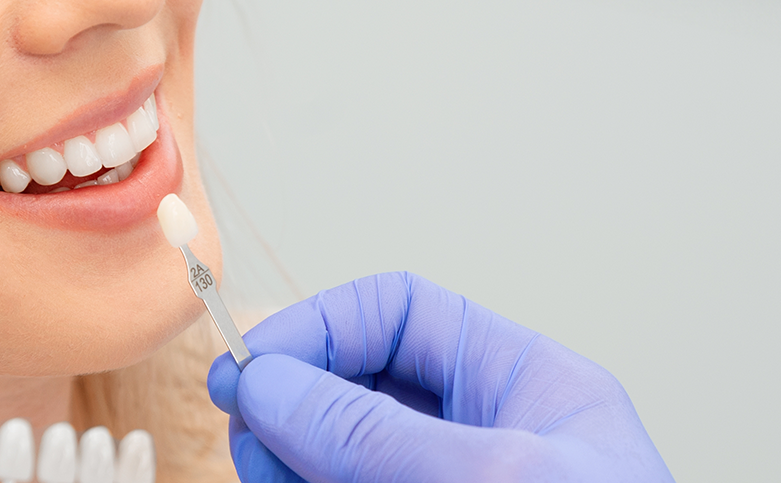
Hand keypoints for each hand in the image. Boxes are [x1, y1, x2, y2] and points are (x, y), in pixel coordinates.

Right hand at [207, 272, 672, 481]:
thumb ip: (376, 434)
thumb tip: (270, 385)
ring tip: (269, 482)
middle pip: (353, 388)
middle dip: (292, 407)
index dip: (317, 328)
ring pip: (335, 461)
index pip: (402, 315)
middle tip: (250, 444)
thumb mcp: (493, 481)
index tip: (251, 371)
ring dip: (287, 466)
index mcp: (530, 392)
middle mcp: (485, 442)